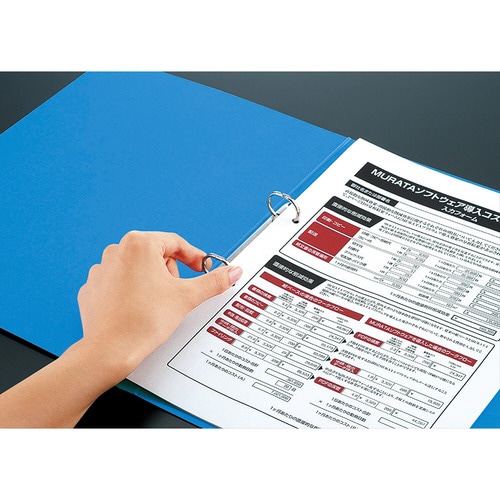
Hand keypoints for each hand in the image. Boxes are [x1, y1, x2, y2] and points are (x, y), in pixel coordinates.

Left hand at [77, 231, 242, 377]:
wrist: (110, 351)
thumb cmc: (141, 322)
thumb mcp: (187, 297)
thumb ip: (213, 281)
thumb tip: (231, 272)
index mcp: (139, 244)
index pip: (175, 242)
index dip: (193, 257)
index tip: (201, 268)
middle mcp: (117, 251)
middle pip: (157, 255)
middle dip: (170, 274)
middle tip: (174, 295)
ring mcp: (102, 269)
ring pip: (139, 269)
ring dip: (151, 283)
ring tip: (154, 306)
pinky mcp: (94, 288)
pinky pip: (120, 283)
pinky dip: (132, 293)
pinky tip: (138, 310)